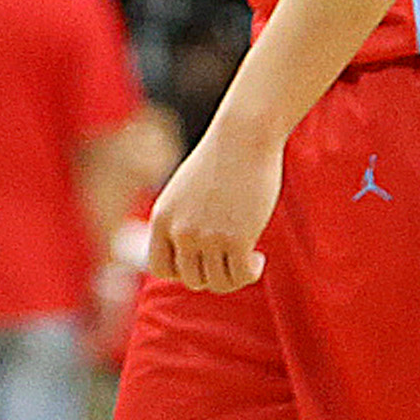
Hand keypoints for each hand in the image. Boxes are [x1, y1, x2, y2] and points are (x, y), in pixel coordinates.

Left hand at [148, 113, 281, 292]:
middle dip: (213, 273)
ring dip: (234, 276)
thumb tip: (193, 260)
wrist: (243, 136)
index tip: (203, 261)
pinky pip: (241, 276)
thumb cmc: (220, 161)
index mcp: (162, 218)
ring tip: (246, 257)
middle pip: (192, 279)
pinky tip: (259, 257)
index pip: (161, 268)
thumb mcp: (185, 192)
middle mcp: (180, 230)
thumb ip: (181, 223)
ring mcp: (207, 236)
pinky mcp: (236, 238)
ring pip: (218, 283)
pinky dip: (250, 272)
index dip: (182, 271)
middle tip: (231, 258)